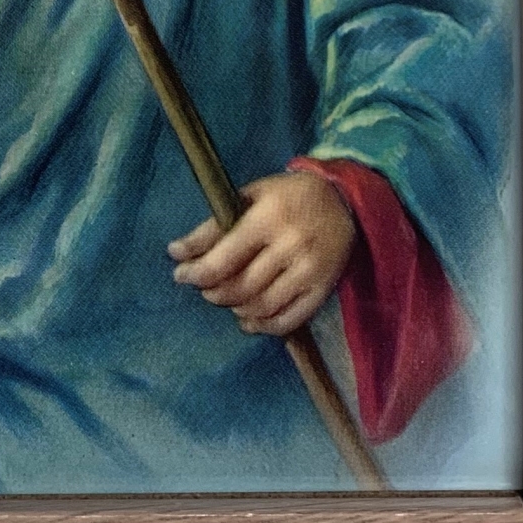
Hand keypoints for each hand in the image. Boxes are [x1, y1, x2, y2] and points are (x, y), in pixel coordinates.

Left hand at [168, 168, 356, 337]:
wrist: (344, 200)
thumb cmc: (288, 196)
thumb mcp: (250, 196)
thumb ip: (214, 225)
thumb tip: (177, 252)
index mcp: (268, 218)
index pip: (223, 258)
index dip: (195, 272)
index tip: (180, 274)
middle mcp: (290, 246)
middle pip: (240, 286)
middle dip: (213, 291)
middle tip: (204, 286)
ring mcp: (309, 271)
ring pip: (261, 306)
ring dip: (235, 308)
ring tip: (227, 298)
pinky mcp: (323, 289)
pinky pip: (288, 320)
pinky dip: (262, 326)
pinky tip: (248, 319)